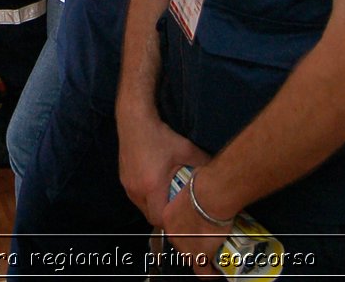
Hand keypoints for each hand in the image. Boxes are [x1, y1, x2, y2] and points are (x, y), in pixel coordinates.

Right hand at [118, 107, 210, 224]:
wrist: (135, 121)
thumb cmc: (160, 136)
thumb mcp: (187, 150)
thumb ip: (203, 164)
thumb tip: (221, 173)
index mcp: (152, 186)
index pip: (160, 219)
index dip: (172, 222)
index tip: (182, 218)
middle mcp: (137, 189)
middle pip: (150, 216)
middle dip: (164, 217)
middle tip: (178, 211)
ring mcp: (128, 185)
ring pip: (142, 207)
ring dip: (154, 207)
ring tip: (167, 199)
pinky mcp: (123, 179)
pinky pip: (135, 197)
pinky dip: (146, 197)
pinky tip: (156, 186)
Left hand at [161, 184, 231, 277]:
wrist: (210, 197)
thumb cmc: (204, 188)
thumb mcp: (192, 188)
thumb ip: (193, 195)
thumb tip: (200, 186)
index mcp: (168, 217)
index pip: (176, 229)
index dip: (187, 231)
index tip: (195, 230)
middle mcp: (173, 234)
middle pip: (183, 244)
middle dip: (194, 244)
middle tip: (207, 241)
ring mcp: (185, 247)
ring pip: (192, 258)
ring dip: (203, 257)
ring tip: (215, 256)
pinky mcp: (199, 255)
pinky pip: (203, 271)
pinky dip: (210, 273)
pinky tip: (216, 272)